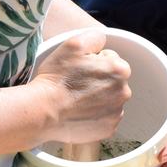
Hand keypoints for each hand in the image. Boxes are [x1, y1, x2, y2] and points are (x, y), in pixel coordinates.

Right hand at [32, 30, 131, 145]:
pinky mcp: (108, 129)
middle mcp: (124, 92)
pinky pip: (104, 118)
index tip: (78, 69)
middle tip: (75, 84)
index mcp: (120, 70)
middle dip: (97, 80)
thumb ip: (95, 37)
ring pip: (109, 99)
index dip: (92, 61)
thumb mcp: (74, 44)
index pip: (110, 59)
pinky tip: (78, 113)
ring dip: (97, 98)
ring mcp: (116, 113)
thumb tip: (102, 41)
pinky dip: (94, 116)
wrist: (42, 112)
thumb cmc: (57, 78)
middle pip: (112, 80)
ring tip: (75, 100)